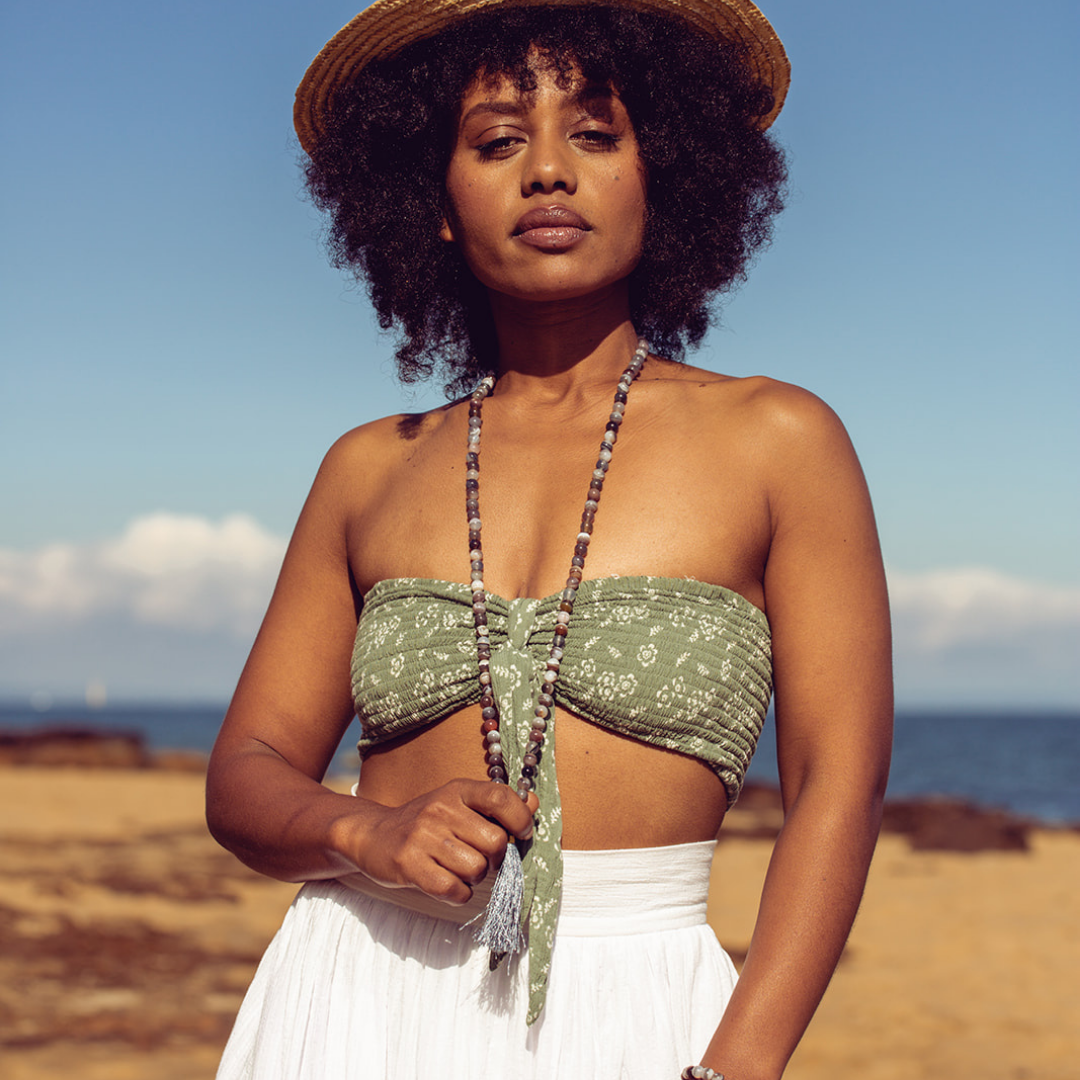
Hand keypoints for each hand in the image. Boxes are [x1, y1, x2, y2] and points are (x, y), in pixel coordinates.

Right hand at [342, 779, 537, 904]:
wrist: (373, 835)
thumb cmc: (426, 823)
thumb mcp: (459, 804)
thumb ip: (496, 805)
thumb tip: (533, 805)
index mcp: (457, 790)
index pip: (501, 798)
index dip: (520, 819)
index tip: (520, 833)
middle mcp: (441, 809)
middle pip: (495, 843)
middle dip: (495, 859)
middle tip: (480, 859)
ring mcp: (423, 837)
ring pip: (477, 870)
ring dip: (475, 878)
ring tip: (459, 870)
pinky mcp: (409, 865)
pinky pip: (455, 890)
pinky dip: (458, 894)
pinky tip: (447, 883)